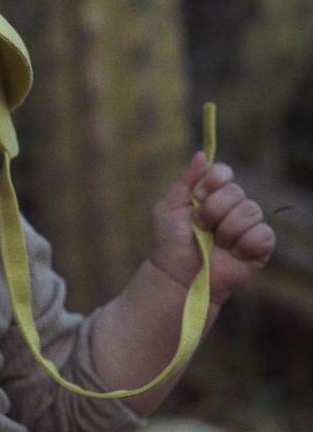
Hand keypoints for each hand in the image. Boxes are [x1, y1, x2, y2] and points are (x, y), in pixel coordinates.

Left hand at [150, 152, 275, 304]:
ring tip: (214, 244)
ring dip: (226, 229)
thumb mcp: (169, 207)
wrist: (175, 276)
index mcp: (212, 194)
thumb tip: (202, 154)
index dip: (211, 182)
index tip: (196, 197)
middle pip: (236, 191)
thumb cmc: (169, 244)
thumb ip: (185, 180)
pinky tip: (231, 253)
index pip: (223, 172)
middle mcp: (232, 207)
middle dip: (212, 210)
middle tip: (199, 227)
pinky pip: (263, 233)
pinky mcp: (259, 247)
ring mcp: (246, 226)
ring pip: (250, 210)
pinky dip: (244, 243)